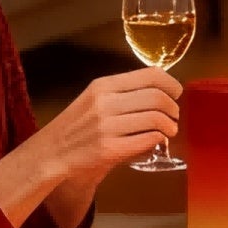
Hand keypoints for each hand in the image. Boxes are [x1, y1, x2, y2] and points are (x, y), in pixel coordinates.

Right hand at [41, 67, 181, 197]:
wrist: (51, 152)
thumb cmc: (77, 125)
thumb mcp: (94, 99)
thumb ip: (123, 93)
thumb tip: (162, 90)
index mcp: (104, 85)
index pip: (150, 75)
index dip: (171, 84)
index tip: (177, 93)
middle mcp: (105, 102)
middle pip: (157, 97)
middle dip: (173, 108)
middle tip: (174, 116)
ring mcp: (107, 126)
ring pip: (156, 119)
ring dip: (170, 126)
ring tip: (169, 131)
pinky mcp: (109, 149)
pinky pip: (147, 139)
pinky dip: (158, 139)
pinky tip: (156, 141)